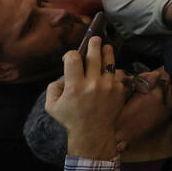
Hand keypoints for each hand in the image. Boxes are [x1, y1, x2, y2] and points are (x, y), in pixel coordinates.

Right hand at [44, 35, 124, 159]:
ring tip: (105, 47)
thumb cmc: (70, 118)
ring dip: (107, 52)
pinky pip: (118, 74)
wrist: (93, 132)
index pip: (73, 58)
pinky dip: (113, 71)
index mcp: (75, 86)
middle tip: (95, 39)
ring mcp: (108, 86)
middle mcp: (93, 84)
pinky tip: (109, 69)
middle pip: (94, 55)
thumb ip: (53, 87)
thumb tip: (63, 74)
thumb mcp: (52, 105)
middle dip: (94, 44)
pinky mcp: (119, 90)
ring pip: (109, 61)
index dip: (70, 54)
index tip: (70, 57)